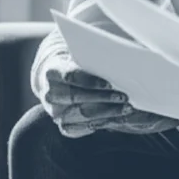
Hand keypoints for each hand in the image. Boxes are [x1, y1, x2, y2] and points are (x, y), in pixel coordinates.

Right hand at [40, 53, 178, 136]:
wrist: (60, 78)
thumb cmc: (79, 61)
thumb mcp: (83, 53)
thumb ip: (97, 52)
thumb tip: (129, 48)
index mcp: (51, 71)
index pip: (70, 77)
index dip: (91, 81)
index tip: (111, 83)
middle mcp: (49, 93)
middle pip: (77, 98)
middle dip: (103, 98)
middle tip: (126, 97)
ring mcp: (55, 111)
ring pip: (81, 115)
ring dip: (107, 112)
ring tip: (127, 108)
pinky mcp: (64, 124)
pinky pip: (80, 129)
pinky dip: (100, 123)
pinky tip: (116, 117)